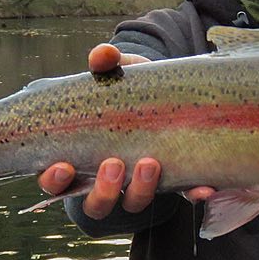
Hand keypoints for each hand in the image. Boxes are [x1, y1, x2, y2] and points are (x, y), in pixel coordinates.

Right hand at [36, 44, 213, 217]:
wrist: (166, 92)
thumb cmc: (128, 87)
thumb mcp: (116, 73)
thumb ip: (106, 63)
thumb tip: (102, 55)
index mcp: (80, 158)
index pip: (57, 183)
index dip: (54, 181)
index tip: (62, 166)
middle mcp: (107, 180)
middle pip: (96, 204)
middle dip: (103, 190)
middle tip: (113, 164)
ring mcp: (140, 185)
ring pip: (133, 202)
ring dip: (140, 190)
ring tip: (150, 163)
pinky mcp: (173, 182)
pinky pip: (182, 197)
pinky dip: (192, 194)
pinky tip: (204, 188)